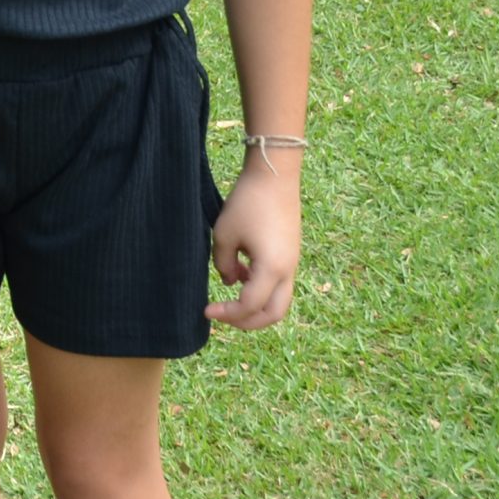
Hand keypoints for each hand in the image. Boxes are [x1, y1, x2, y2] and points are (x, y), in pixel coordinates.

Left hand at [205, 156, 301, 330]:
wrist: (274, 176)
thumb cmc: (247, 203)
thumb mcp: (224, 234)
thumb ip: (223, 264)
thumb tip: (229, 282)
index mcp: (272, 268)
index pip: (250, 306)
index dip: (227, 314)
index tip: (206, 310)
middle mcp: (288, 270)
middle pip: (273, 314)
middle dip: (247, 321)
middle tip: (222, 315)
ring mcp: (292, 263)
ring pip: (279, 301)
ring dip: (255, 306)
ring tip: (229, 296)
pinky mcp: (291, 254)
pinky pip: (279, 284)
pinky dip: (261, 288)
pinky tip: (239, 273)